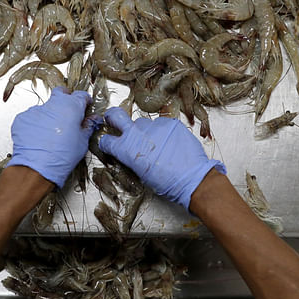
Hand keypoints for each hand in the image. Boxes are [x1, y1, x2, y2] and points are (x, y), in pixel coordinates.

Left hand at [8, 87, 98, 186]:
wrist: (36, 168)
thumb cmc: (62, 157)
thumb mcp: (82, 142)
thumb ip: (88, 126)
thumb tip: (93, 120)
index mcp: (71, 107)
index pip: (81, 95)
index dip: (84, 101)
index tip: (85, 106)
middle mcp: (53, 104)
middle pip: (61, 93)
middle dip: (66, 99)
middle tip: (69, 114)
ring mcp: (35, 110)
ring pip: (46, 107)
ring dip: (50, 115)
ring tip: (52, 133)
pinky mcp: (22, 118)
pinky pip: (32, 117)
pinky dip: (36, 124)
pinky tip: (39, 137)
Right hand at [98, 107, 224, 209]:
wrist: (192, 178)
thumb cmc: (167, 182)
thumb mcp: (142, 175)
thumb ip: (132, 159)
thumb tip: (130, 155)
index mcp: (126, 149)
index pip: (106, 140)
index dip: (106, 142)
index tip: (109, 143)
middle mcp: (137, 134)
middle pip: (116, 115)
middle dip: (112, 117)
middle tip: (113, 121)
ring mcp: (154, 125)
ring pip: (143, 123)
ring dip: (145, 131)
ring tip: (156, 144)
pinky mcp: (170, 123)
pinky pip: (161, 124)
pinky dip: (162, 132)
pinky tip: (170, 144)